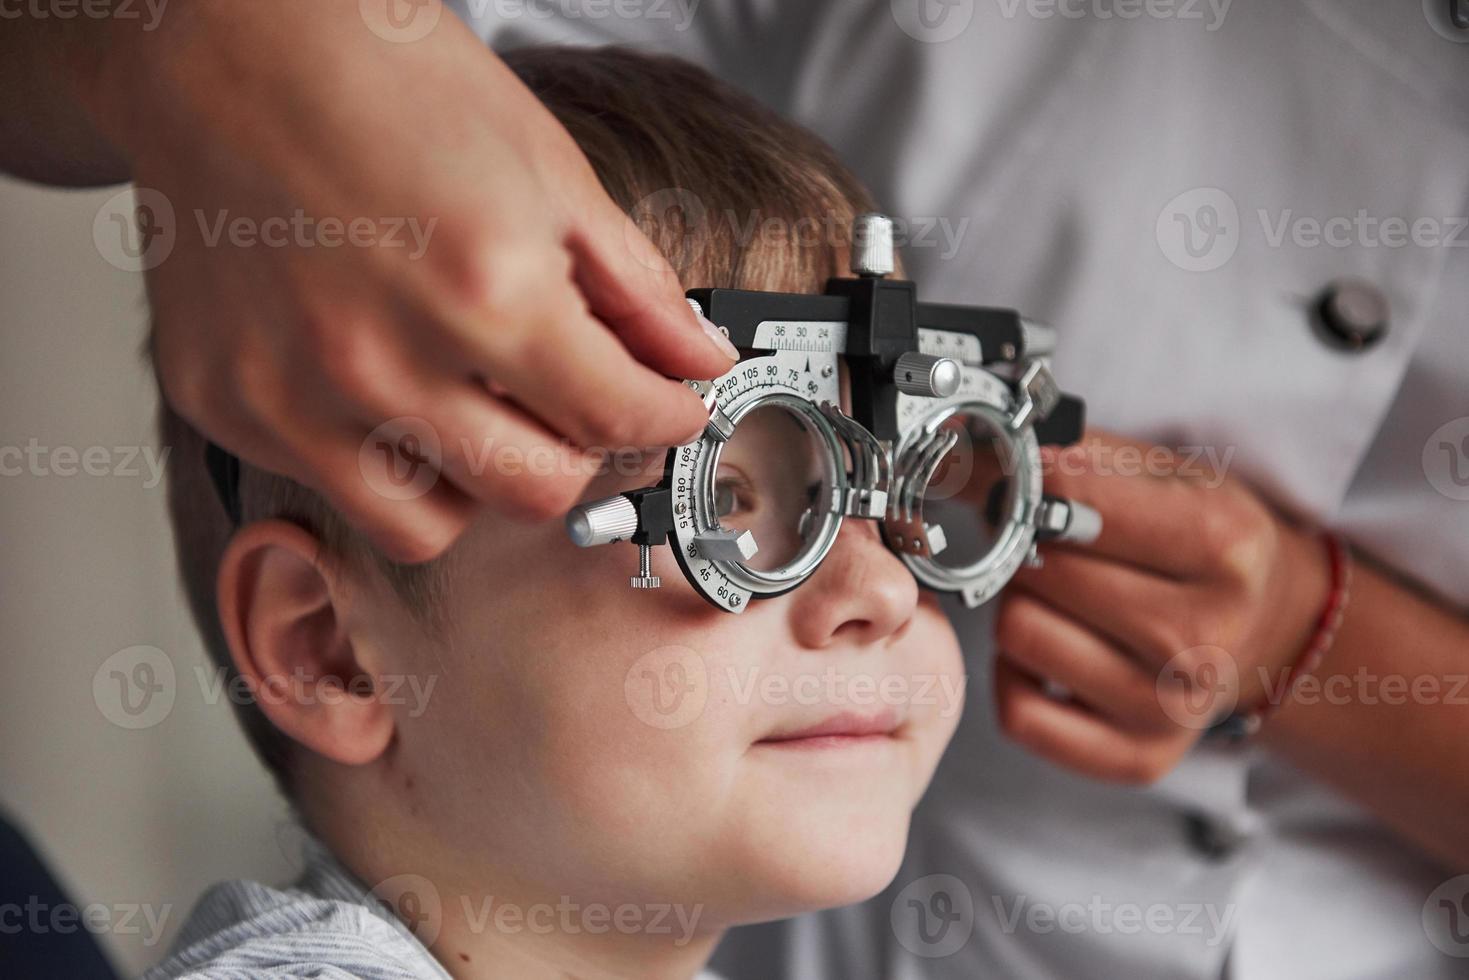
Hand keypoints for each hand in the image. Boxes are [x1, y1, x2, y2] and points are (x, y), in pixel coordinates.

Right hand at [77, 0, 735, 561]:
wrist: (227, 47)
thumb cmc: (386, 82)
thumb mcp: (547, 169)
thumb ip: (635, 287)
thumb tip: (698, 360)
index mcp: (485, 291)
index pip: (617, 419)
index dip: (667, 418)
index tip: (669, 410)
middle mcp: (385, 362)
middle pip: (537, 493)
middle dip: (579, 451)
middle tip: (572, 405)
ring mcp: (296, 396)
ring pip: (435, 526)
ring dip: (477, 479)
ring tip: (472, 406)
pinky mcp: (230, 407)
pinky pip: (335, 492)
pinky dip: (382, 461)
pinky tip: (385, 389)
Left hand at [993, 431, 1331, 783]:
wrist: (1268, 625)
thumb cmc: (1206, 542)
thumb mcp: (1169, 473)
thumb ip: (1077, 453)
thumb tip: (980, 453)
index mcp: (1221, 546)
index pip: (1069, 498)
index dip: (1027, 483)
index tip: (1022, 480)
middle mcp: (1201, 636)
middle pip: (1038, 570)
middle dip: (1025, 546)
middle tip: (1048, 545)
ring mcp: (1170, 706)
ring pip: (1019, 634)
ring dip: (1020, 606)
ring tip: (1059, 598)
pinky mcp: (1137, 756)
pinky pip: (1019, 713)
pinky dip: (1016, 676)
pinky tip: (1051, 651)